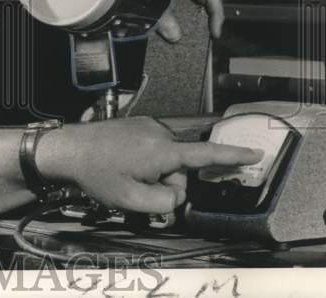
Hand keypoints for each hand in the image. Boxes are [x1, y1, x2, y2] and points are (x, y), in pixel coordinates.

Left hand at [39, 117, 261, 213]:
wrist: (69, 149)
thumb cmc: (97, 173)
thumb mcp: (131, 200)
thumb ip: (164, 202)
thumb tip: (176, 193)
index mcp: (161, 150)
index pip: (205, 155)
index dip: (233, 156)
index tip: (256, 153)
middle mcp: (158, 132)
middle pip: (181, 167)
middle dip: (167, 182)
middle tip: (137, 187)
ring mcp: (148, 125)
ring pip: (167, 159)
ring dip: (154, 172)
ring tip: (125, 173)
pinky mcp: (139, 123)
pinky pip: (154, 148)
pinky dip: (146, 160)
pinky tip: (125, 164)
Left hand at [155, 0, 223, 43]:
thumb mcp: (158, 6)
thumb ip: (168, 23)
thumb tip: (175, 36)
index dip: (217, 16)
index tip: (214, 34)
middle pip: (201, 2)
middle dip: (203, 20)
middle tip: (204, 37)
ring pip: (185, 5)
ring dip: (185, 20)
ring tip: (183, 37)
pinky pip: (170, 5)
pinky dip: (171, 17)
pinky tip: (165, 28)